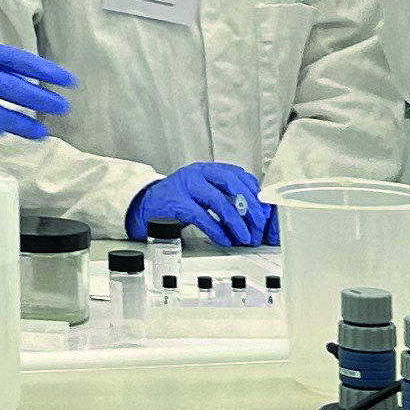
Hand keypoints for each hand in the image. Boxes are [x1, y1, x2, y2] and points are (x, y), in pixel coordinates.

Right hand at [130, 160, 273, 247]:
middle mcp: (198, 173)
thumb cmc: (177, 201)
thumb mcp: (202, 192)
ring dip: (236, 221)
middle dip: (250, 205)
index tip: (264, 208)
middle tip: (260, 223)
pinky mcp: (176, 203)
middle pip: (231, 183)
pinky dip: (217, 230)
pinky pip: (202, 217)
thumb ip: (223, 196)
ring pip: (218, 201)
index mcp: (207, 169)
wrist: (145, 206)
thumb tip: (253, 212)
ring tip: (245, 237)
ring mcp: (186, 187)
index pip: (238, 174)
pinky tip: (225, 239)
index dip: (254, 191)